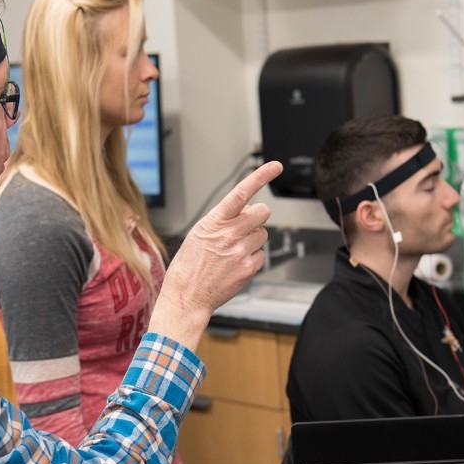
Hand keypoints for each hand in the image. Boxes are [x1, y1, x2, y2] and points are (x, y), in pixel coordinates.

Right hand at [148, 161, 281, 350]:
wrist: (187, 296)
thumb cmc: (189, 265)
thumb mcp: (199, 233)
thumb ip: (224, 219)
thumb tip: (248, 210)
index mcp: (214, 222)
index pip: (241, 193)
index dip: (261, 176)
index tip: (275, 167)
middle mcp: (229, 234)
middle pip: (262, 212)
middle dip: (257, 216)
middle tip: (246, 225)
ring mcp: (241, 252)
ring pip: (263, 234)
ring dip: (253, 238)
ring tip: (234, 250)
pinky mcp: (249, 268)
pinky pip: (261, 255)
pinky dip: (252, 258)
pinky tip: (236, 264)